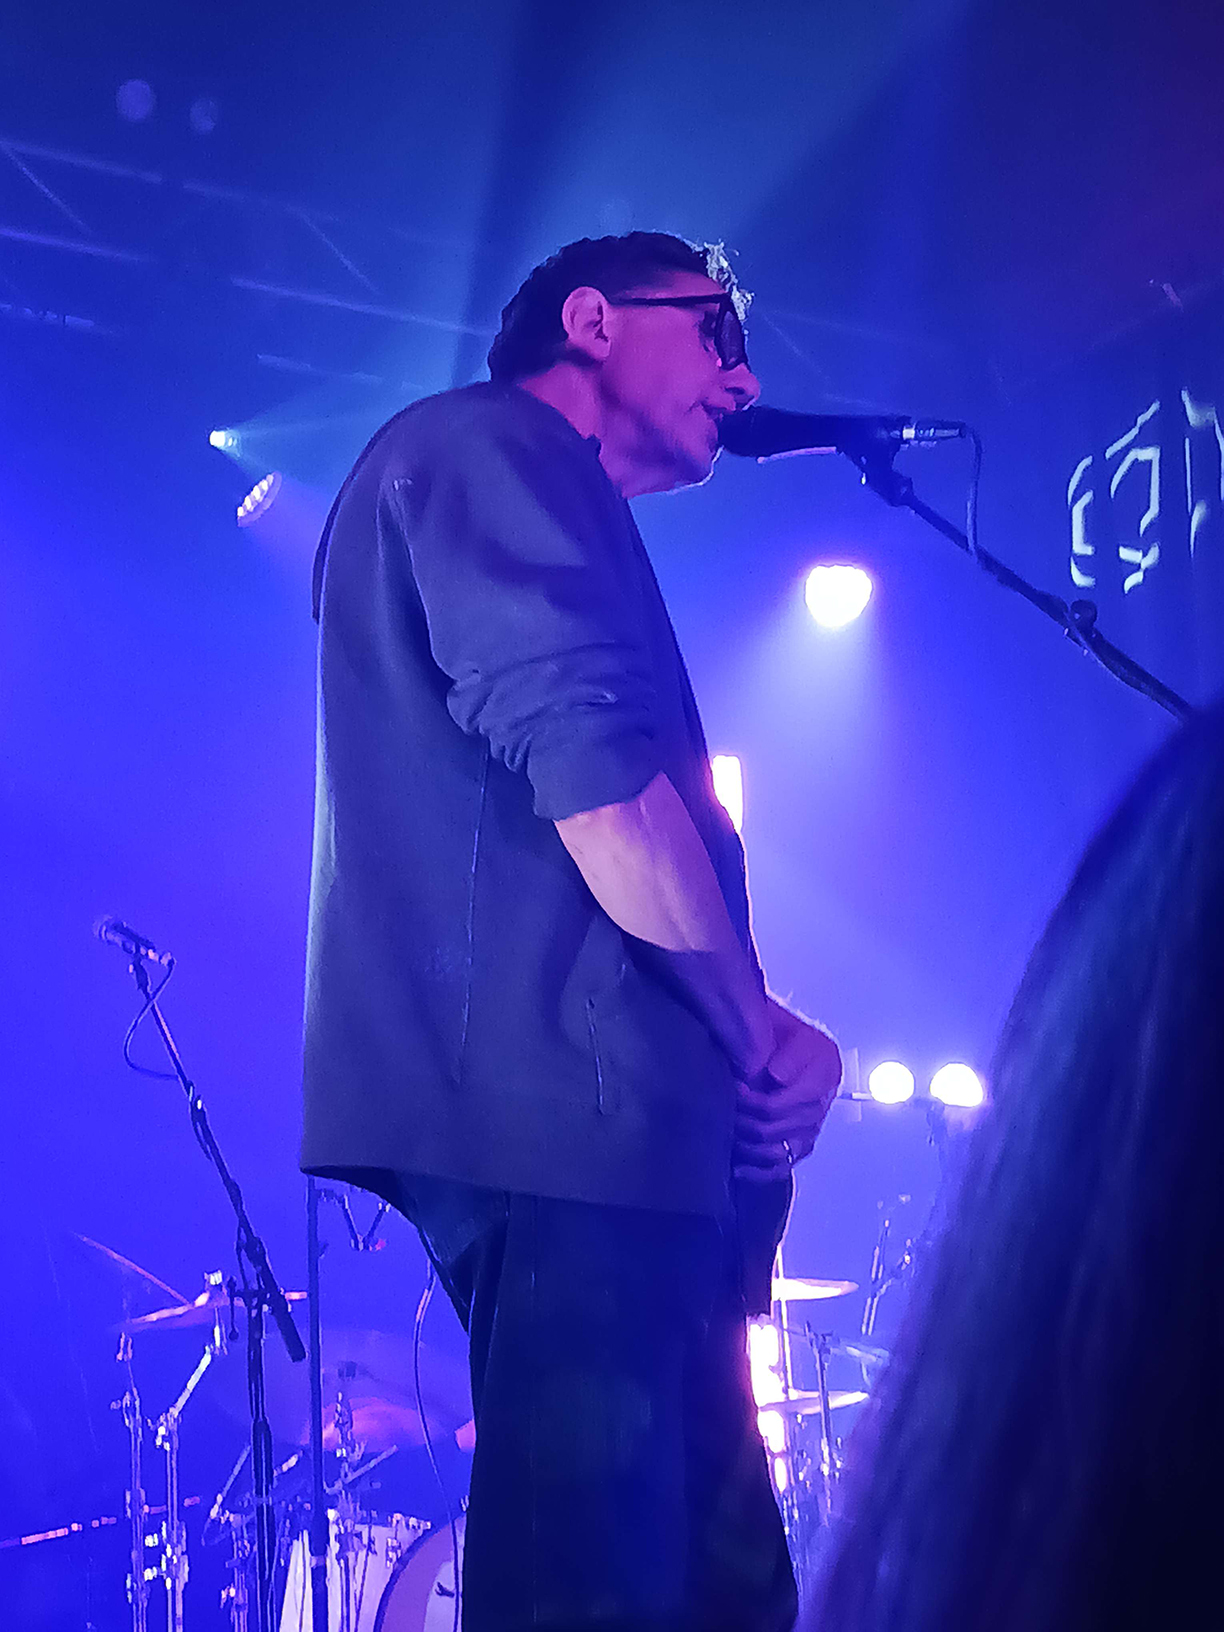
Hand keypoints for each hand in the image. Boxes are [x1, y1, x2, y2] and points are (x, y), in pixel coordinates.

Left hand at [733, 1000, 841, 1182]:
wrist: (780, 1039)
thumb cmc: (780, 1031)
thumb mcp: (787, 1026)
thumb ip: (788, 1051)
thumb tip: (777, 1076)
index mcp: (824, 1072)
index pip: (788, 1101)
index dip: (757, 1102)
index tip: (735, 1090)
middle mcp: (821, 1103)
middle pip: (779, 1128)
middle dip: (746, 1122)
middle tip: (722, 1111)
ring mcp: (810, 1127)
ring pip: (780, 1151)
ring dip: (749, 1146)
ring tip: (726, 1135)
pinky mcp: (798, 1144)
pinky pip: (782, 1167)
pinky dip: (759, 1171)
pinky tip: (738, 1168)